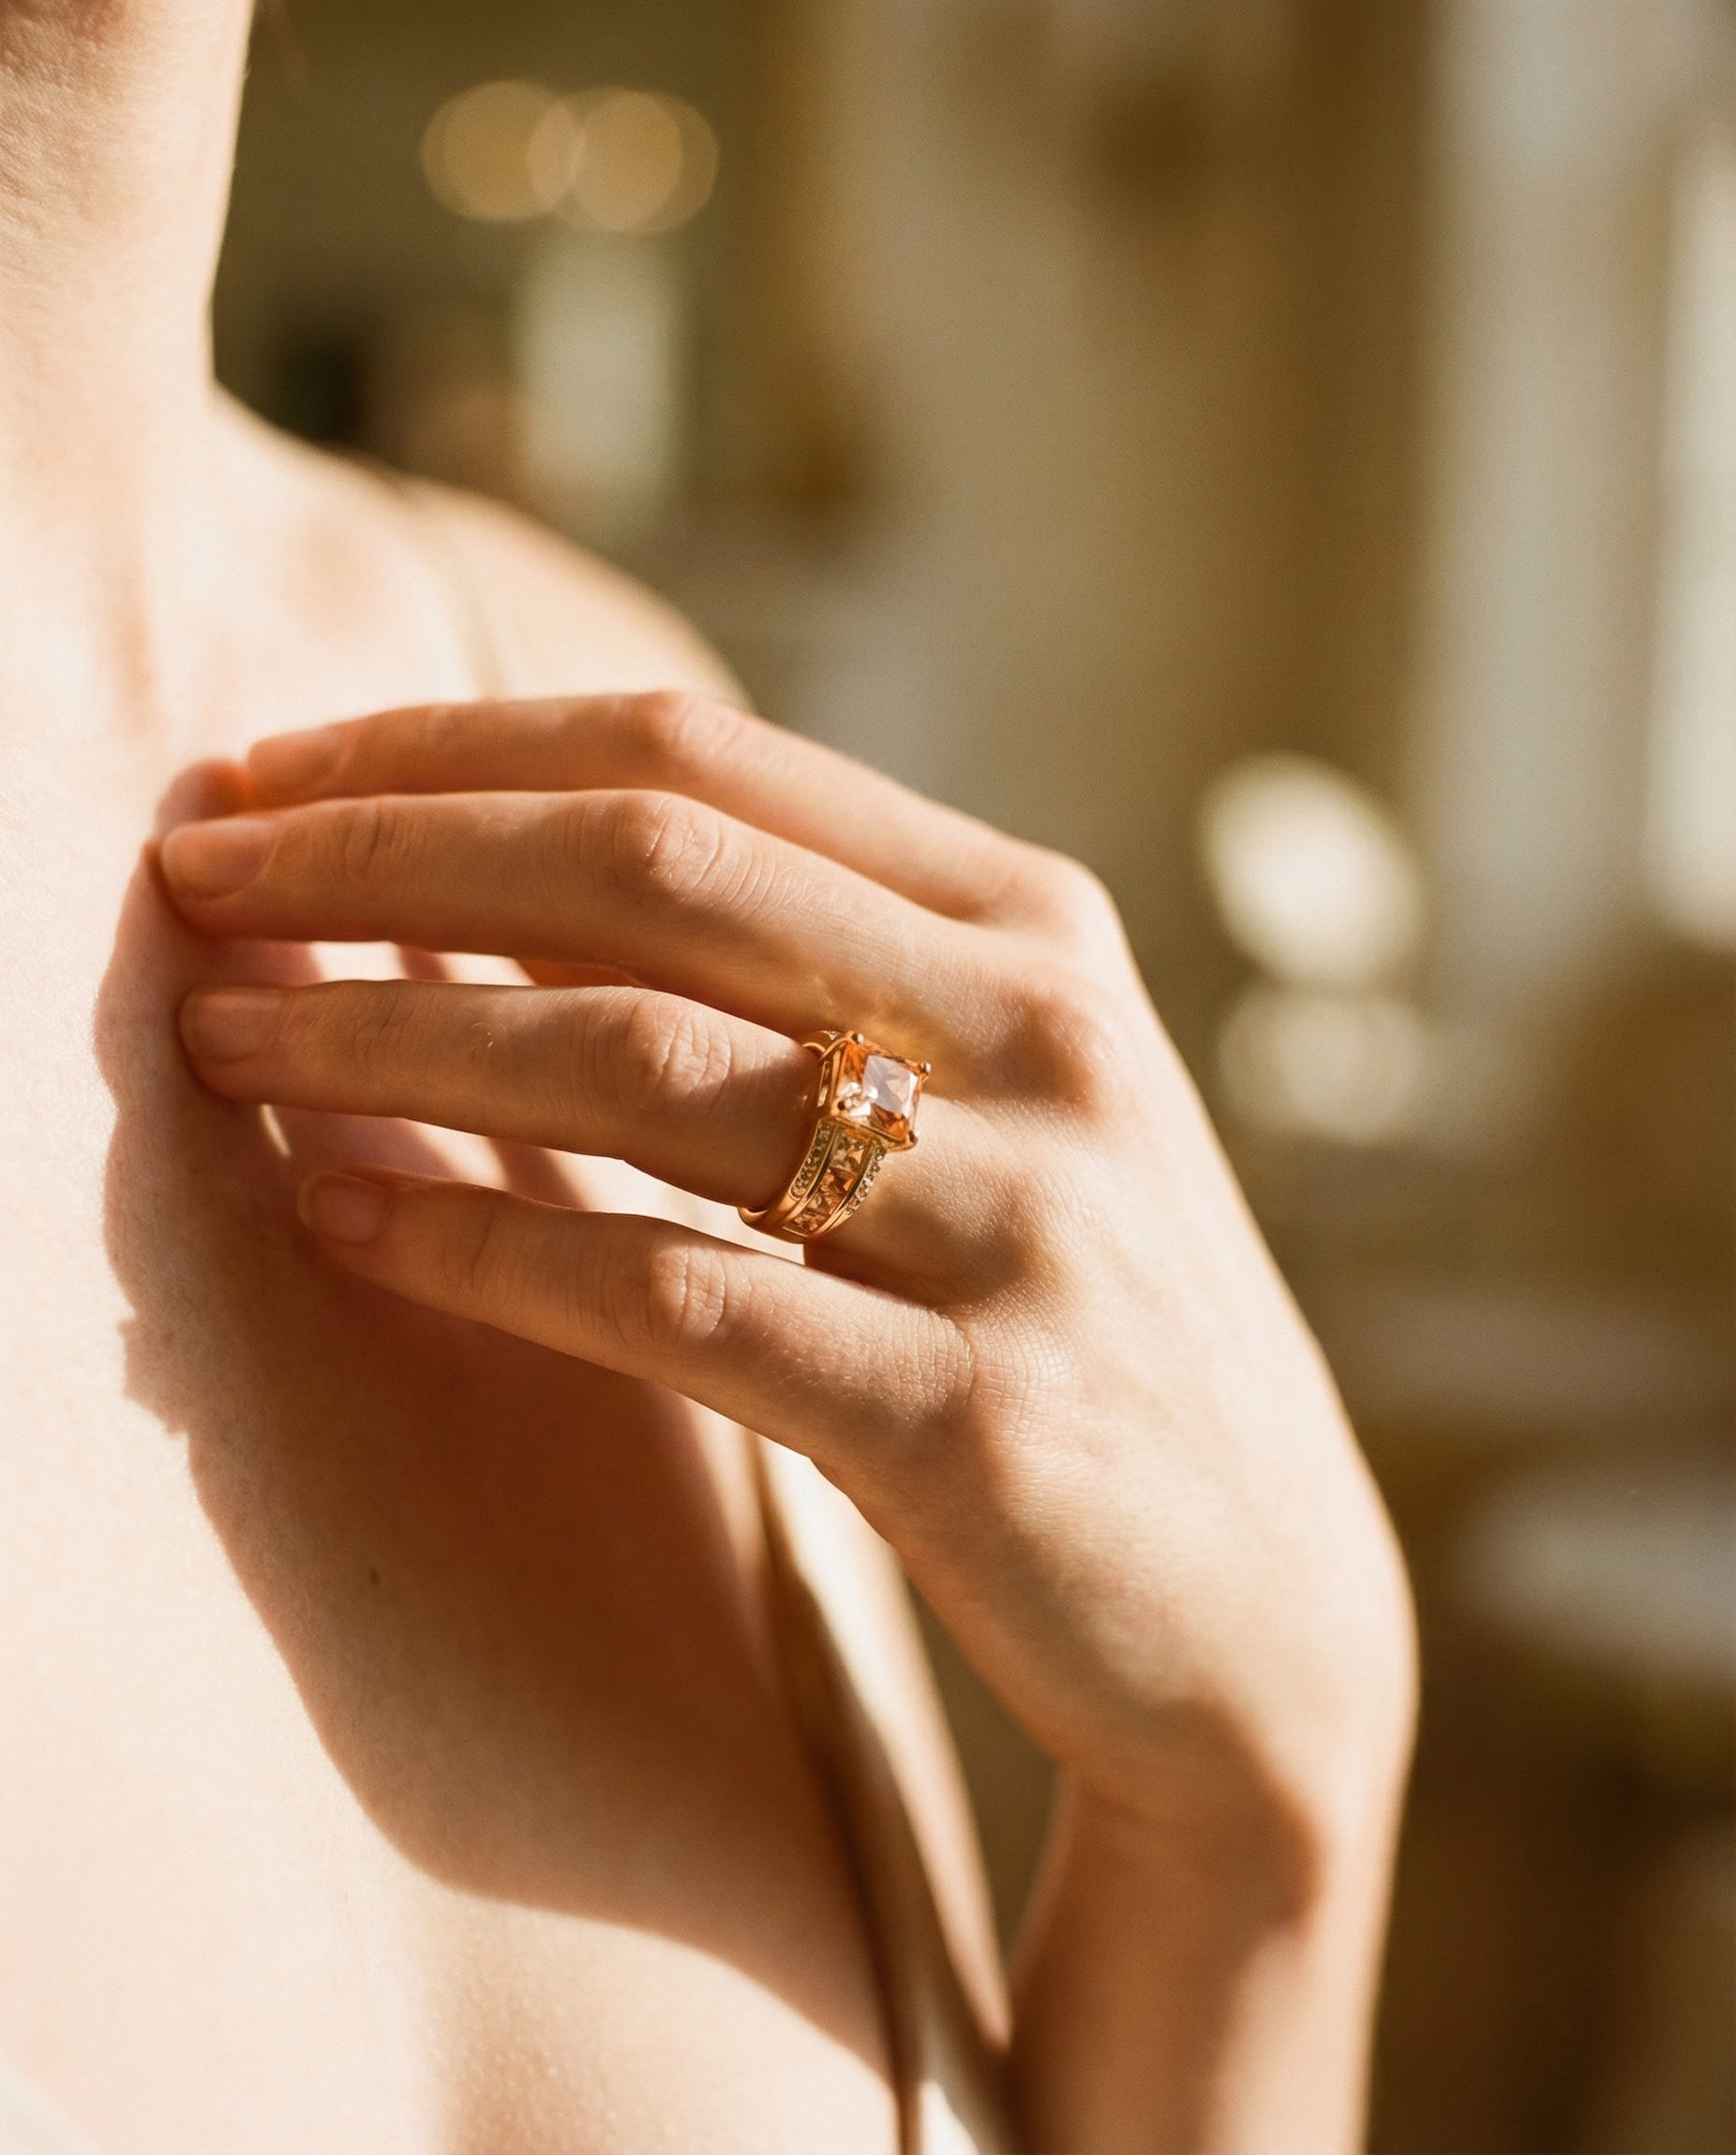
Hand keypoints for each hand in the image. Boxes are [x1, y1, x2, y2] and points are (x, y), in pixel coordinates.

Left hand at [161, 693, 1413, 1858]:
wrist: (1261, 1617)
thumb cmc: (1075, 1325)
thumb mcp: (999, 1102)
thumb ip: (811, 974)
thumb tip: (495, 870)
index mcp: (1035, 928)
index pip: (701, 760)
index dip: (454, 746)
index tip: (271, 769)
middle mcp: (1044, 1042)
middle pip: (652, 870)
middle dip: (385, 854)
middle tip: (190, 872)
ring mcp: (1026, 1228)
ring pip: (642, 1069)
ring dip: (390, 1037)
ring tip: (218, 1036)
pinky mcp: (981, 1425)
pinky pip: (678, 1299)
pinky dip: (488, 1248)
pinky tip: (350, 1222)